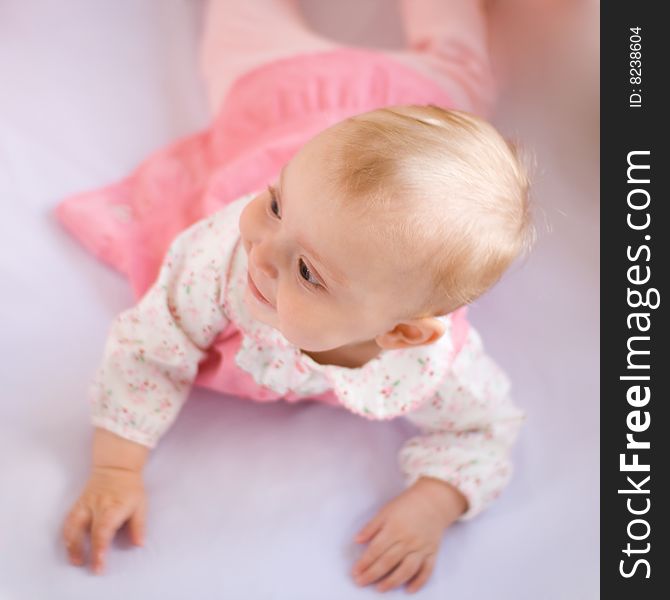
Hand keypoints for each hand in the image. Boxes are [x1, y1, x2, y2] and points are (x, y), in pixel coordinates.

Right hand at [61, 466, 146, 573]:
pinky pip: (68, 519)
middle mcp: (96, 506)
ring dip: (70, 544)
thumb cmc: (130, 489)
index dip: (99, 548)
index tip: (99, 564)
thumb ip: (138, 525)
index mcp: (113, 507)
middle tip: (84, 565)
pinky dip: (67, 534)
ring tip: (74, 559)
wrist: (116, 468)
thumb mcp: (140, 505)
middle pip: (84, 529)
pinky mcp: (78, 503)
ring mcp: (85, 504)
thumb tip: (139, 544)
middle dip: (82, 549)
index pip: (103, 530)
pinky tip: (69, 545)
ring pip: (72, 524)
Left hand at [351, 477, 466, 592]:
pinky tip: (409, 590)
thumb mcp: (386, 511)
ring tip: (380, 589)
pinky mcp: (432, 552)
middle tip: (361, 582)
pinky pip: (427, 570)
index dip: (365, 562)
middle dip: (373, 574)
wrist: (433, 501)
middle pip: (388, 561)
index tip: (355, 572)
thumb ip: (371, 527)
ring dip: (393, 581)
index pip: (376, 549)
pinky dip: (419, 582)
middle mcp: (408, 540)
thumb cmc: (406, 505)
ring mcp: (421, 548)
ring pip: (407, 569)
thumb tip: (357, 540)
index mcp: (394, 528)